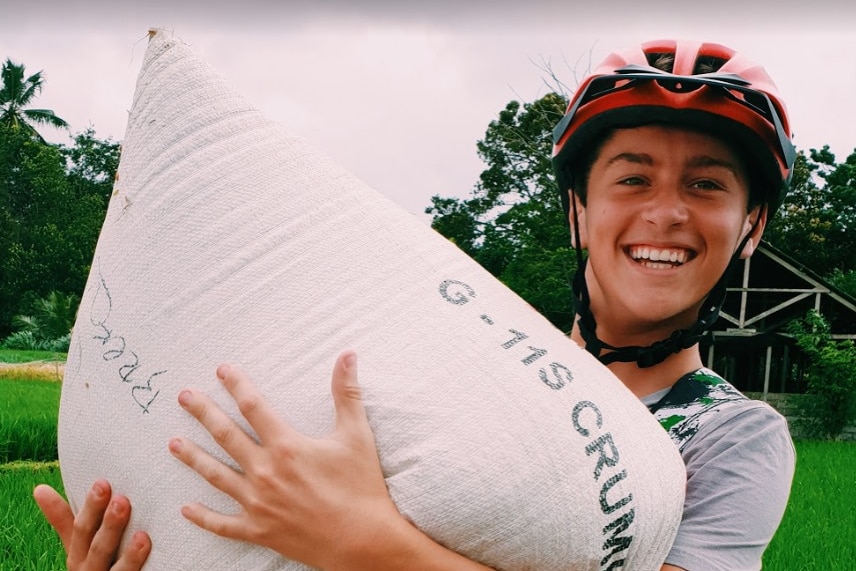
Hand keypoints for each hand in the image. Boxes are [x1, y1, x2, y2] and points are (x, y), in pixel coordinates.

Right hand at [33, 480, 150, 569]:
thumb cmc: (94, 564)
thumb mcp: (78, 546)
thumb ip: (64, 521)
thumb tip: (39, 489)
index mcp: (79, 555)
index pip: (81, 529)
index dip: (90, 508)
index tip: (101, 482)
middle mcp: (89, 570)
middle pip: (98, 548)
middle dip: (109, 525)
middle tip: (122, 499)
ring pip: (116, 570)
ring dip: (129, 556)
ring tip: (142, 536)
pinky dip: (138, 567)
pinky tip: (148, 551)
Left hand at [169, 351, 402, 568]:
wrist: (363, 541)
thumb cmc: (361, 486)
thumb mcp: (356, 434)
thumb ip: (346, 392)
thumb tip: (348, 355)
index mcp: (286, 446)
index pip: (253, 407)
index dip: (236, 385)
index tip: (221, 370)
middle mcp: (265, 472)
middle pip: (225, 436)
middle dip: (203, 413)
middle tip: (185, 396)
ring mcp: (258, 503)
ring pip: (215, 476)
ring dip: (193, 457)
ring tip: (173, 443)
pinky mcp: (258, 530)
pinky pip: (222, 524)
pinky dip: (203, 517)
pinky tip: (186, 508)